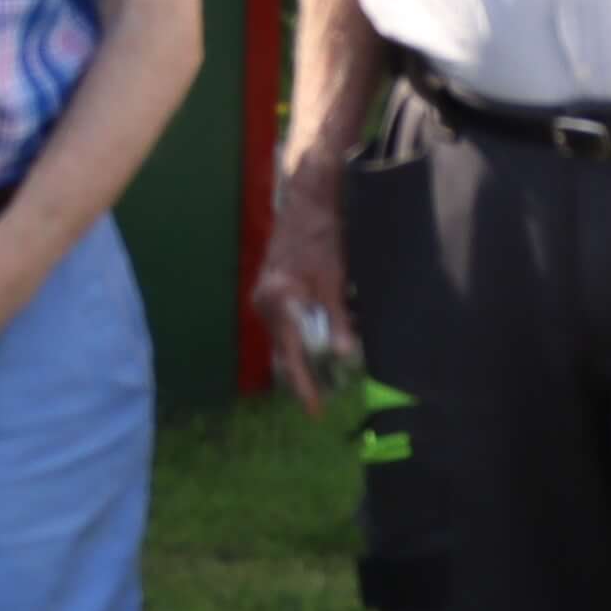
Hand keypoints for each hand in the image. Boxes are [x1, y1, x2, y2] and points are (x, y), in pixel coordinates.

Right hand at [255, 160, 354, 414]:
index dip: (304, 385)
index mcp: (277, 301)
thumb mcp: (336, 279)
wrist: (308, 198)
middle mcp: (265, 302)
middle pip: (283, 353)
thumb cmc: (323, 235)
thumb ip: (338, 320)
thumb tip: (344, 358)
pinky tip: (323, 345)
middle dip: (304, 378)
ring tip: (327, 380)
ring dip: (306, 358)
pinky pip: (288, 325)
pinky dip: (306, 338)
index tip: (316, 412)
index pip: (290, 355)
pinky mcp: (274, 290)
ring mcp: (266, 296)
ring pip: (286, 339)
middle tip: (323, 402)